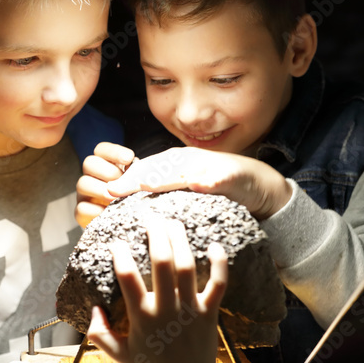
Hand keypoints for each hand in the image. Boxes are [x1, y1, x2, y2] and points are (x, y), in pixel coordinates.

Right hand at [75, 142, 135, 227]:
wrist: (134, 222)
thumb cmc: (140, 197)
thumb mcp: (143, 183)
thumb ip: (138, 175)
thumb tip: (127, 178)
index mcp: (107, 164)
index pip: (102, 149)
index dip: (113, 152)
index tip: (129, 159)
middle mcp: (93, 176)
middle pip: (89, 163)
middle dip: (108, 172)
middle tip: (123, 183)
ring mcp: (86, 194)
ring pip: (82, 184)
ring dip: (101, 191)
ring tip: (116, 199)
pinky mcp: (83, 213)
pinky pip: (81, 208)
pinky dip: (96, 211)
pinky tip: (109, 213)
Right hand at [86, 219, 227, 362]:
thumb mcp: (117, 354)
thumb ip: (99, 331)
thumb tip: (94, 307)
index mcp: (141, 317)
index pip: (128, 278)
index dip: (120, 255)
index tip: (116, 242)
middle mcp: (166, 309)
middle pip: (162, 263)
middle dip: (156, 235)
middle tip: (151, 217)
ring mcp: (189, 310)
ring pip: (186, 267)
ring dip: (180, 240)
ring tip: (173, 222)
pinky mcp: (209, 313)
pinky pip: (218, 285)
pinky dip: (219, 264)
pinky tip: (215, 245)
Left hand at [107, 147, 292, 220]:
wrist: (257, 183)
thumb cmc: (216, 187)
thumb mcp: (186, 188)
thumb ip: (164, 191)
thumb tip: (132, 201)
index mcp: (175, 164)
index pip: (146, 170)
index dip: (126, 180)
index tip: (106, 192)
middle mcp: (189, 161)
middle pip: (158, 168)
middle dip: (135, 178)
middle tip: (114, 189)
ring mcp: (210, 167)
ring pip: (184, 171)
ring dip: (165, 177)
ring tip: (145, 184)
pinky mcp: (232, 175)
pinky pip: (219, 177)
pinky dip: (209, 181)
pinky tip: (199, 186)